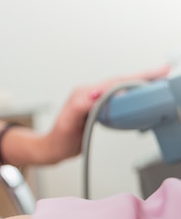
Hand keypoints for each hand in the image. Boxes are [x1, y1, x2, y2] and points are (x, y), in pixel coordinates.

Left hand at [41, 65, 170, 163]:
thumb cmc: (61, 138)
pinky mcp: (98, 107)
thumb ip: (82, 106)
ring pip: (121, 86)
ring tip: (159, 78)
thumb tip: (98, 94)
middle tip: (163, 71)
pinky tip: (143, 94)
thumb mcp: (70, 122)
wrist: (55, 148)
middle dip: (143, 76)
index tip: (153, 75)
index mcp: (83, 93)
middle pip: (120, 81)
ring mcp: (94, 99)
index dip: (134, 78)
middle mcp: (89, 93)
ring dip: (140, 81)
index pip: (113, 82)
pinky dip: (132, 92)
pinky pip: (118, 96)